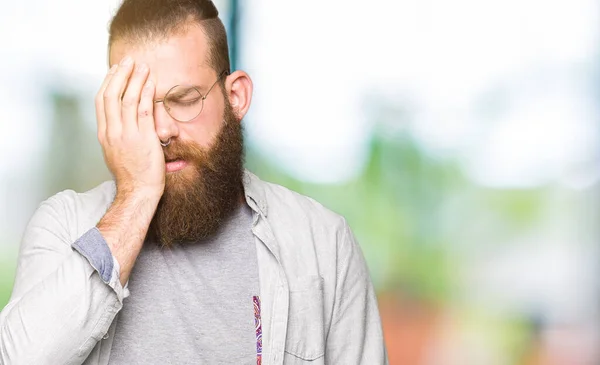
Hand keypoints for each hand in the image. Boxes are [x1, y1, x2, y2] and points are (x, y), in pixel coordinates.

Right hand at [96, 56, 164, 197]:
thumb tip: (120, 119)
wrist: (138, 191)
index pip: (101, 101)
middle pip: (112, 95)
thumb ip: (116, 133)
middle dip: (120, 75)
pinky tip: (151, 83)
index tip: (115, 70)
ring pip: (128, 99)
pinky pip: (145, 111)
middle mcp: (113, 132)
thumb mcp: (115, 151)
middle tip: (128, 61)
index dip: (108, 82)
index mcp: (104, 134)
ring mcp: (127, 135)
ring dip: (136, 80)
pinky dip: (147, 94)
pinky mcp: (144, 138)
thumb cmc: (131, 174)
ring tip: (143, 66)